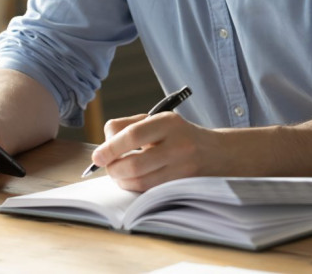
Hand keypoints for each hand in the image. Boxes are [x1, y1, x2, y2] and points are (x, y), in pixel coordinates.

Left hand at [90, 112, 219, 191]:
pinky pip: (149, 191)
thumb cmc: (177, 135)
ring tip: (119, 173)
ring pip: (140, 182)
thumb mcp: (157, 121)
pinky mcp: (181, 185)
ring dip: (122, 180)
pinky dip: (135, 187)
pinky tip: (133, 179)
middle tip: (107, 166)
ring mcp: (182, 168)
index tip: (97, 156)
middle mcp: (178, 145)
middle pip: (134, 164)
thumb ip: (127, 126)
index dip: (110, 147)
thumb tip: (103, 146)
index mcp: (168, 123)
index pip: (133, 135)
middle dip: (113, 169)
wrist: (215, 153)